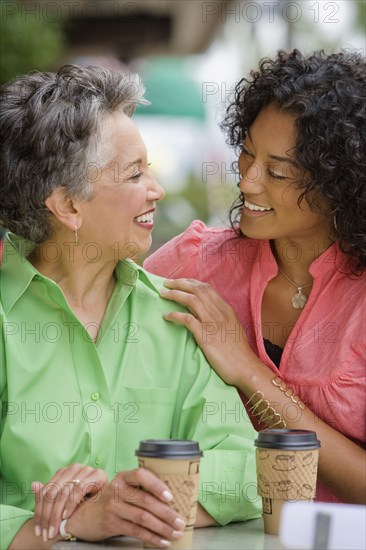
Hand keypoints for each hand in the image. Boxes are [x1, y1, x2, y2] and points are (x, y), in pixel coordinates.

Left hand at [32, 463, 107, 542]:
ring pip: (64, 492)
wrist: (109, 500)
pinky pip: (78, 490)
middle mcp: (73, 468)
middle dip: (48, 516)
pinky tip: (66, 515)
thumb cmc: (85, 500)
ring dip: (57, 514)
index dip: (40, 512)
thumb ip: (49, 495)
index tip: (38, 530)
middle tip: (47, 533)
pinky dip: (70, 504)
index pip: (46, 491)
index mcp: (64, 471)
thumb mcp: (65, 500)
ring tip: (55, 528)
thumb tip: (34, 484)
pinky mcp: (96, 475)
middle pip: (53, 492)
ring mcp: (85, 470)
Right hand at [65, 467, 185, 547]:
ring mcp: (113, 507)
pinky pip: (136, 531)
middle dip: (166, 513)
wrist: (85, 515)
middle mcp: (117, 490)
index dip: (156, 485)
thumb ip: (141, 488)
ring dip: (162, 527)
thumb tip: (172, 499)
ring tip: (176, 533)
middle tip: (180, 521)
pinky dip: (152, 537)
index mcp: (123, 477)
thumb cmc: (113, 499)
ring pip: (142, 518)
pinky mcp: (112, 524)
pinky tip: (163, 541)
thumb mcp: (123, 487)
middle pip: (145, 501)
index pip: (141, 475)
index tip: (170, 497)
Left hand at [160, 278, 254, 385]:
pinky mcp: (205, 337)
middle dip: (180, 283)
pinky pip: (187, 320)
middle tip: (166, 284)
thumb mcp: (232, 327)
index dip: (191, 282)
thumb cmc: (238, 351)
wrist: (245, 367)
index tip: (179, 282)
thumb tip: (206, 310)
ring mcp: (212, 323)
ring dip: (175, 294)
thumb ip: (220, 316)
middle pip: (197, 290)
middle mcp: (220, 312)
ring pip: (191, 300)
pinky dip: (175, 315)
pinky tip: (166, 316)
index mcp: (226, 309)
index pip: (207, 288)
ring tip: (163, 294)